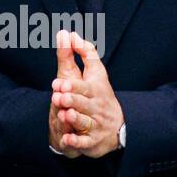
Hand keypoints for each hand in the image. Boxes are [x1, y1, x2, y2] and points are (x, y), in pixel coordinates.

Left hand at [50, 31, 123, 158]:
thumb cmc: (100, 95)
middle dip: (72, 99)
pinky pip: (84, 142)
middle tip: (59, 96)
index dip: (72, 85)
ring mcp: (95, 124)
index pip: (84, 86)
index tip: (59, 82)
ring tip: (64, 114)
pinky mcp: (92, 141)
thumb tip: (69, 33)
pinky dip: (76, 142)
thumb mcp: (95, 73)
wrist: (118, 127)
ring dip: (74, 119)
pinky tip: (67, 139)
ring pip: (84, 122)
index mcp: (95, 89)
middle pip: (83, 103)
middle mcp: (95, 107)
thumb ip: (83, 53)